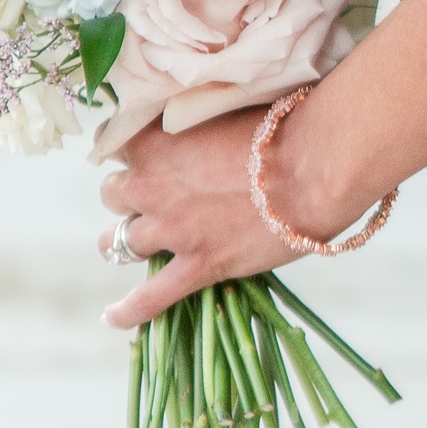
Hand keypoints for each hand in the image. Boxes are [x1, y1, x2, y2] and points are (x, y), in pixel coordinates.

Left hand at [97, 111, 308, 329]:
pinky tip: (112, 317)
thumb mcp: (222, 110)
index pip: (111, 141)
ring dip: (123, 239)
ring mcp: (171, 230)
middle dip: (127, 193)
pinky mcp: (197, 265)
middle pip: (111, 193)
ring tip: (132, 241)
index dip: (127, 149)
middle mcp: (150, 185)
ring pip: (117, 241)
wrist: (315, 167)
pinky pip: (148, 298)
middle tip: (152, 194)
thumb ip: (192, 122)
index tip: (140, 152)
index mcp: (155, 141)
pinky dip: (127, 311)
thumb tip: (189, 129)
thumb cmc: (279, 129)